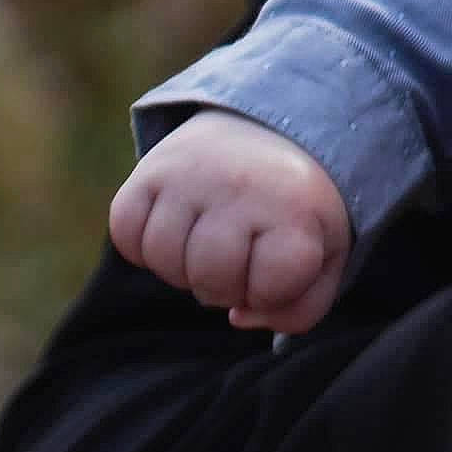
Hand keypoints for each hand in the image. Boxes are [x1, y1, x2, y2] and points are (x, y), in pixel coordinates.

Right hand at [108, 110, 350, 333]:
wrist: (273, 134)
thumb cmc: (298, 211)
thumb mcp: (326, 256)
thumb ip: (300, 308)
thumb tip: (237, 317)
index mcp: (296, 208)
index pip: (270, 289)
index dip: (272, 293)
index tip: (281, 263)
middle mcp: (242, 186)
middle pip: (211, 280)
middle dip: (224, 286)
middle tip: (240, 257)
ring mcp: (191, 175)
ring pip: (163, 261)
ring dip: (182, 269)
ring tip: (208, 243)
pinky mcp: (150, 168)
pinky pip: (125, 233)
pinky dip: (143, 246)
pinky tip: (177, 230)